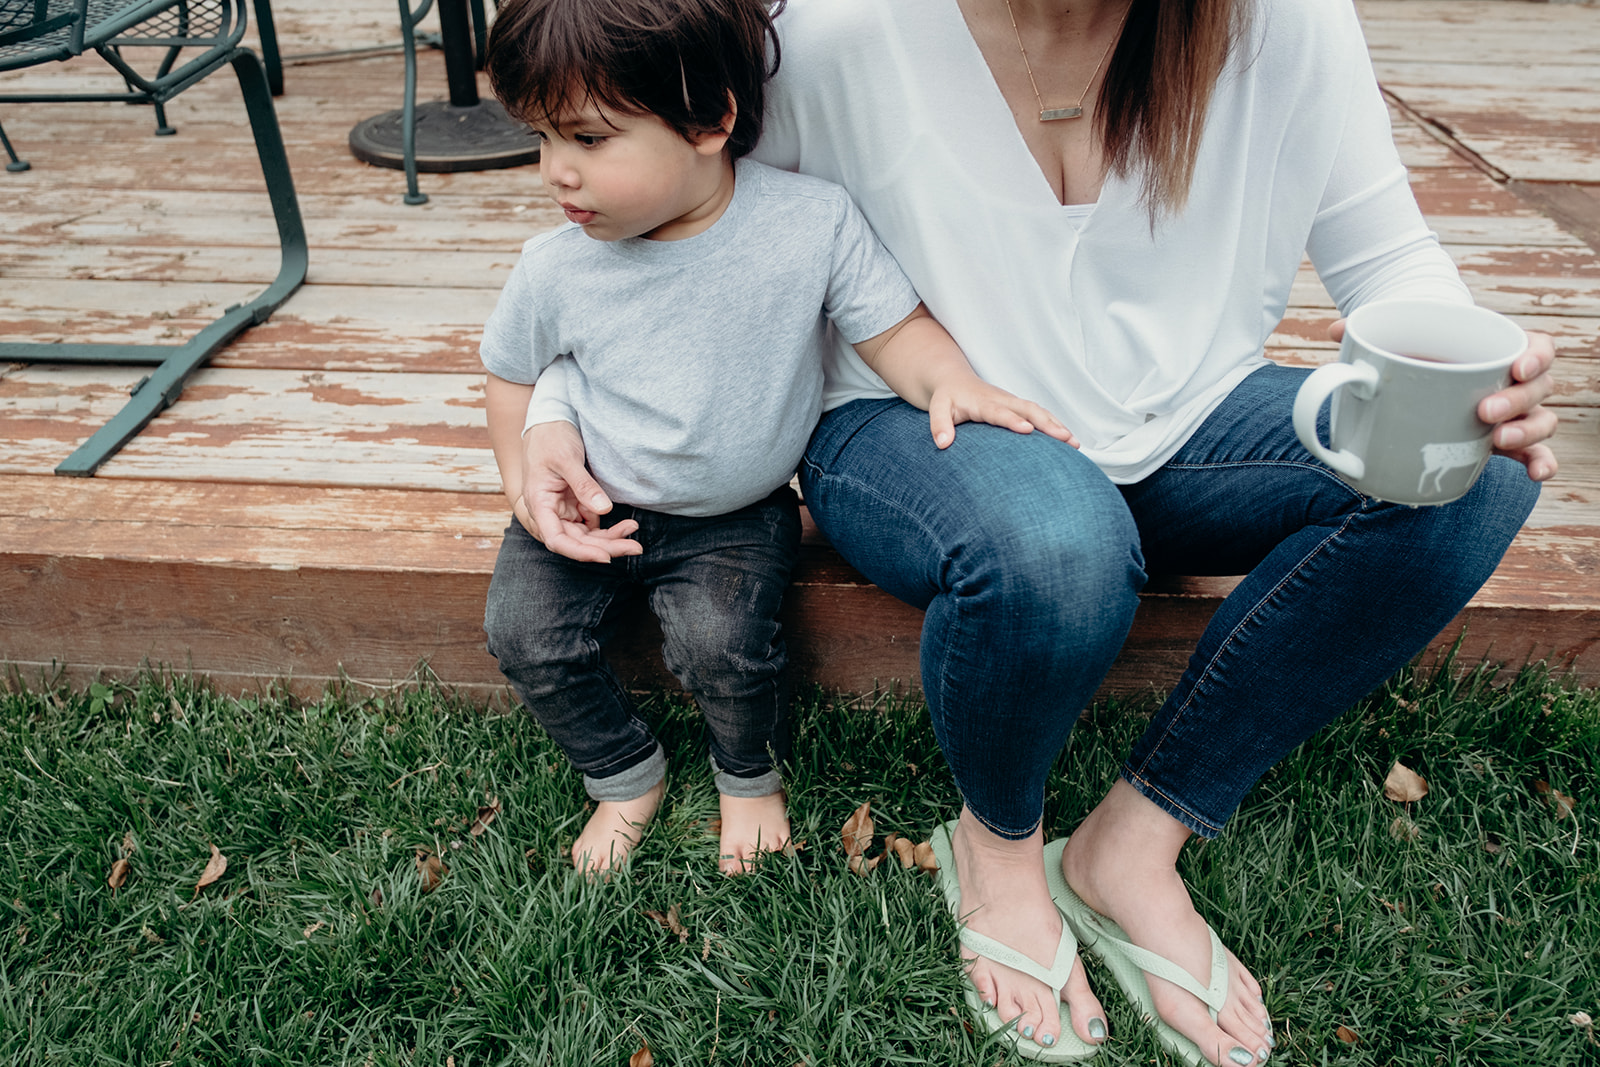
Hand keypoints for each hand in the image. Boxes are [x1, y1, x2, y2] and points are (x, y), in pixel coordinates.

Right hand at [519, 421, 641, 561]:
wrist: (549, 421)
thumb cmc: (550, 438)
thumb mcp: (567, 459)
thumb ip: (584, 486)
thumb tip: (604, 510)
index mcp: (539, 504)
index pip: (556, 539)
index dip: (580, 552)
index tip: (604, 556)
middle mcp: (550, 512)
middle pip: (576, 541)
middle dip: (605, 548)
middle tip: (635, 548)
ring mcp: (563, 509)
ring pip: (587, 536)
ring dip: (610, 540)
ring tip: (634, 538)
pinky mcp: (576, 504)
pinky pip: (593, 524)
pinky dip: (610, 528)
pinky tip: (628, 526)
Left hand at [927, 377, 1078, 449]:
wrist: (954, 380)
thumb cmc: (946, 398)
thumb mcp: (936, 408)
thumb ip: (939, 425)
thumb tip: (942, 444)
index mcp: (982, 402)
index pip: (999, 412)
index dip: (1014, 420)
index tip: (1027, 430)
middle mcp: (1002, 400)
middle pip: (1029, 409)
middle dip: (1048, 423)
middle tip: (1065, 439)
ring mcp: (1012, 402)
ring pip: (1039, 411)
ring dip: (1057, 425)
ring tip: (1075, 443)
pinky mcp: (1018, 407)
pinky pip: (1040, 415)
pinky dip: (1055, 425)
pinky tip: (1068, 440)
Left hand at [1327, 319, 1557, 481]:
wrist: (1425, 379)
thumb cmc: (1422, 354)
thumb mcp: (1402, 341)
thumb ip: (1373, 334)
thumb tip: (1337, 330)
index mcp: (1498, 348)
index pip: (1537, 346)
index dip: (1536, 355)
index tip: (1517, 367)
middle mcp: (1514, 381)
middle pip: (1537, 387)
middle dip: (1516, 401)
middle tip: (1483, 411)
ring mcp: (1514, 413)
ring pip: (1541, 420)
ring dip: (1526, 432)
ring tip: (1497, 440)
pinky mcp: (1505, 440)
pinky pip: (1534, 453)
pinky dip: (1540, 463)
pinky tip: (1535, 475)